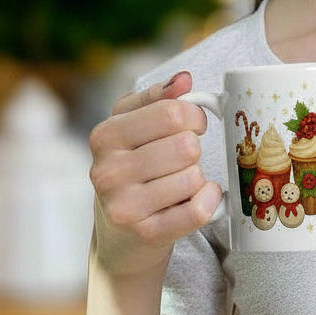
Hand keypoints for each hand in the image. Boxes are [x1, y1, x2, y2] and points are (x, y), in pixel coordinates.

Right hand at [88, 71, 221, 277]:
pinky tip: (199, 197)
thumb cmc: (133, 170)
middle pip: (186, 145)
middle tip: (182, 159)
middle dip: (194, 149)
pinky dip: (209, 200)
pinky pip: (199, 210)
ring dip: (198, 177)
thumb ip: (158, 98)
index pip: (171, 112)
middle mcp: (108, 171)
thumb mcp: (133, 126)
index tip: (193, 125)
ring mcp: (124, 206)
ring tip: (180, 182)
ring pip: (194, 176)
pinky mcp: (146, 234)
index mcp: (106, 136)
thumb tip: (184, 79)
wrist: (120, 235)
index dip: (194, 115)